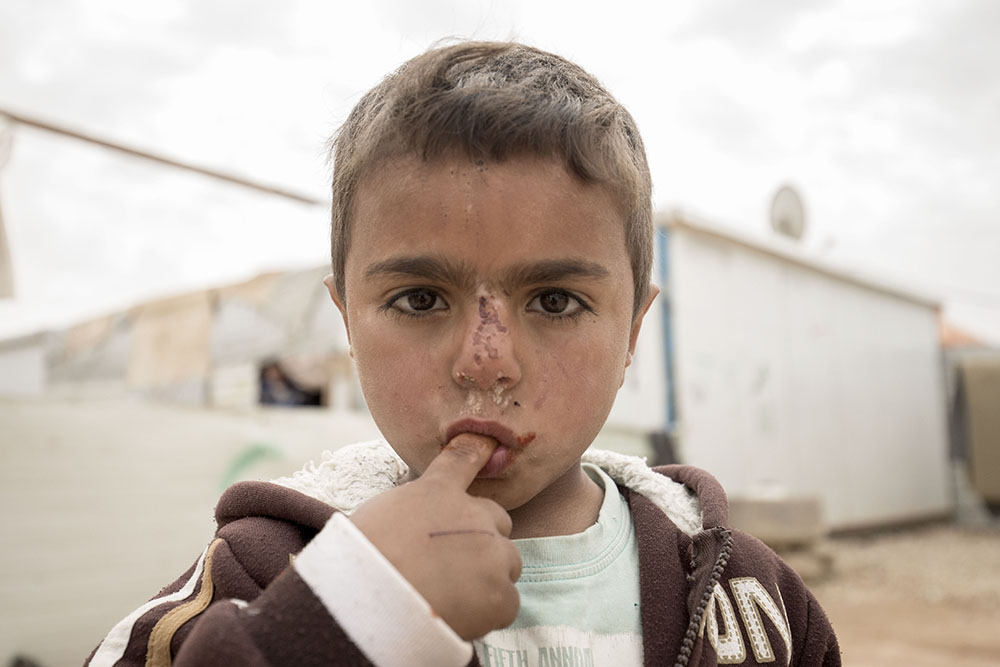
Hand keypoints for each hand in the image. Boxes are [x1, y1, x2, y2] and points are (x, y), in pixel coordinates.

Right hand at [349, 434, 521, 639]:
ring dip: (488, 579)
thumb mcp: (377, 513)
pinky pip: (507, 604)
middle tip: (450, 566)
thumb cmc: (360, 559)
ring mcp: (492, 554)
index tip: (489, 445)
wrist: (368, 599)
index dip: (478, 450)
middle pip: (498, 523)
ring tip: (450, 596)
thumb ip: (412, 510)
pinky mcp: (501, 595)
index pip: (464, 459)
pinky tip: (459, 616)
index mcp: (438, 491)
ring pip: (507, 565)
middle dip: (483, 541)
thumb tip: (425, 524)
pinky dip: (488, 613)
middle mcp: (474, 515)